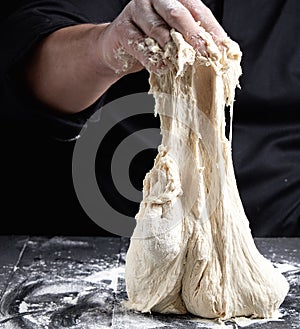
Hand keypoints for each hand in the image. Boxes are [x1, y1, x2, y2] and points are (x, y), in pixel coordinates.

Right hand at [98, 0, 226, 73]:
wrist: (117, 47)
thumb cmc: (150, 41)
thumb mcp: (174, 37)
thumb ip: (193, 40)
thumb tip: (222, 54)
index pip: (198, 10)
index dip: (212, 30)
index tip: (223, 50)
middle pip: (178, 15)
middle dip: (194, 37)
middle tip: (206, 56)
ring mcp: (137, 11)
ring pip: (158, 28)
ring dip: (173, 48)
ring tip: (185, 63)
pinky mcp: (122, 28)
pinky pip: (139, 44)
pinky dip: (152, 58)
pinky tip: (161, 67)